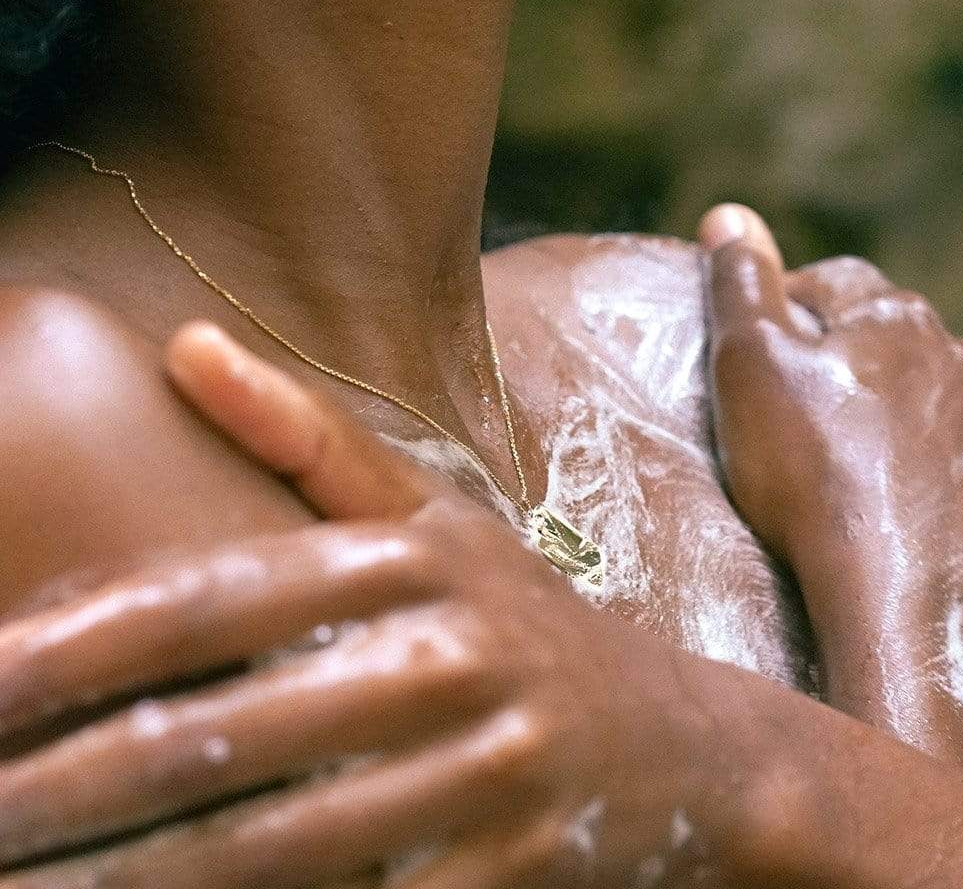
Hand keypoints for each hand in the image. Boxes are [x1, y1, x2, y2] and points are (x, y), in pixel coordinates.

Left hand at [0, 324, 703, 888]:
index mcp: (417, 557)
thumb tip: (185, 340)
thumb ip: (311, 437)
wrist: (685, 743)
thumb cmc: (529, 620)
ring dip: (129, 880)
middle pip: (221, 734)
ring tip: (21, 888)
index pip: (213, 600)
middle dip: (66, 789)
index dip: (77, 647)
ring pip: (269, 848)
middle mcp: (451, 655)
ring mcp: (487, 772)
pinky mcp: (513, 870)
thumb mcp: (440, 516)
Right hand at [699, 204, 962, 791]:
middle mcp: (958, 354)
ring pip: (942, 391)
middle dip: (854, 353)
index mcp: (891, 318)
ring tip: (863, 457)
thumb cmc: (809, 474)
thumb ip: (739, 285)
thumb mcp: (748, 367)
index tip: (762, 345)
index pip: (834, 282)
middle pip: (894, 334)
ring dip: (907, 405)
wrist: (896, 596)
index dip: (790, 305)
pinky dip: (953, 458)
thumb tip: (727, 213)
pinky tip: (921, 491)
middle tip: (808, 406)